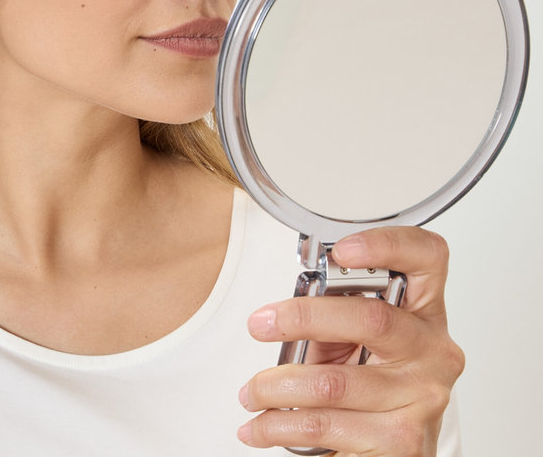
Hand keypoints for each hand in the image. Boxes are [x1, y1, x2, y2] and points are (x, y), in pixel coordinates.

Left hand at [238, 227, 464, 455]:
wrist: (395, 451)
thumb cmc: (367, 383)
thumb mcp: (352, 340)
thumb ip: (329, 314)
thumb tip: (278, 312)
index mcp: (423, 313)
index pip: (426, 259)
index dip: (387, 246)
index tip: (340, 250)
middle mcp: (433, 351)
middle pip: (371, 318)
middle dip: (303, 317)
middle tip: (259, 323)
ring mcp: (423, 398)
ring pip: (333, 383)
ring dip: (275, 386)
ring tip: (249, 392)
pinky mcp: (402, 442)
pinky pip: (325, 426)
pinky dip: (279, 426)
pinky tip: (258, 427)